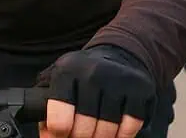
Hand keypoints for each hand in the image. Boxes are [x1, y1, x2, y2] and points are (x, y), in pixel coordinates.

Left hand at [37, 44, 155, 137]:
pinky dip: (122, 135)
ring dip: (101, 137)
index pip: (59, 121)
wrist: (117, 56)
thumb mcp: (58, 84)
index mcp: (67, 70)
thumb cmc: (82, 77)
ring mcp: (118, 78)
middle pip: (84, 130)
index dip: (60, 135)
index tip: (63, 133)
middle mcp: (92, 72)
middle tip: (82, 132)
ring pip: (107, 132)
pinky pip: (129, 128)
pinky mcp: (140, 87)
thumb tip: (48, 136)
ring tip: (97, 129)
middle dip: (81, 137)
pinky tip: (116, 126)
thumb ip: (45, 111)